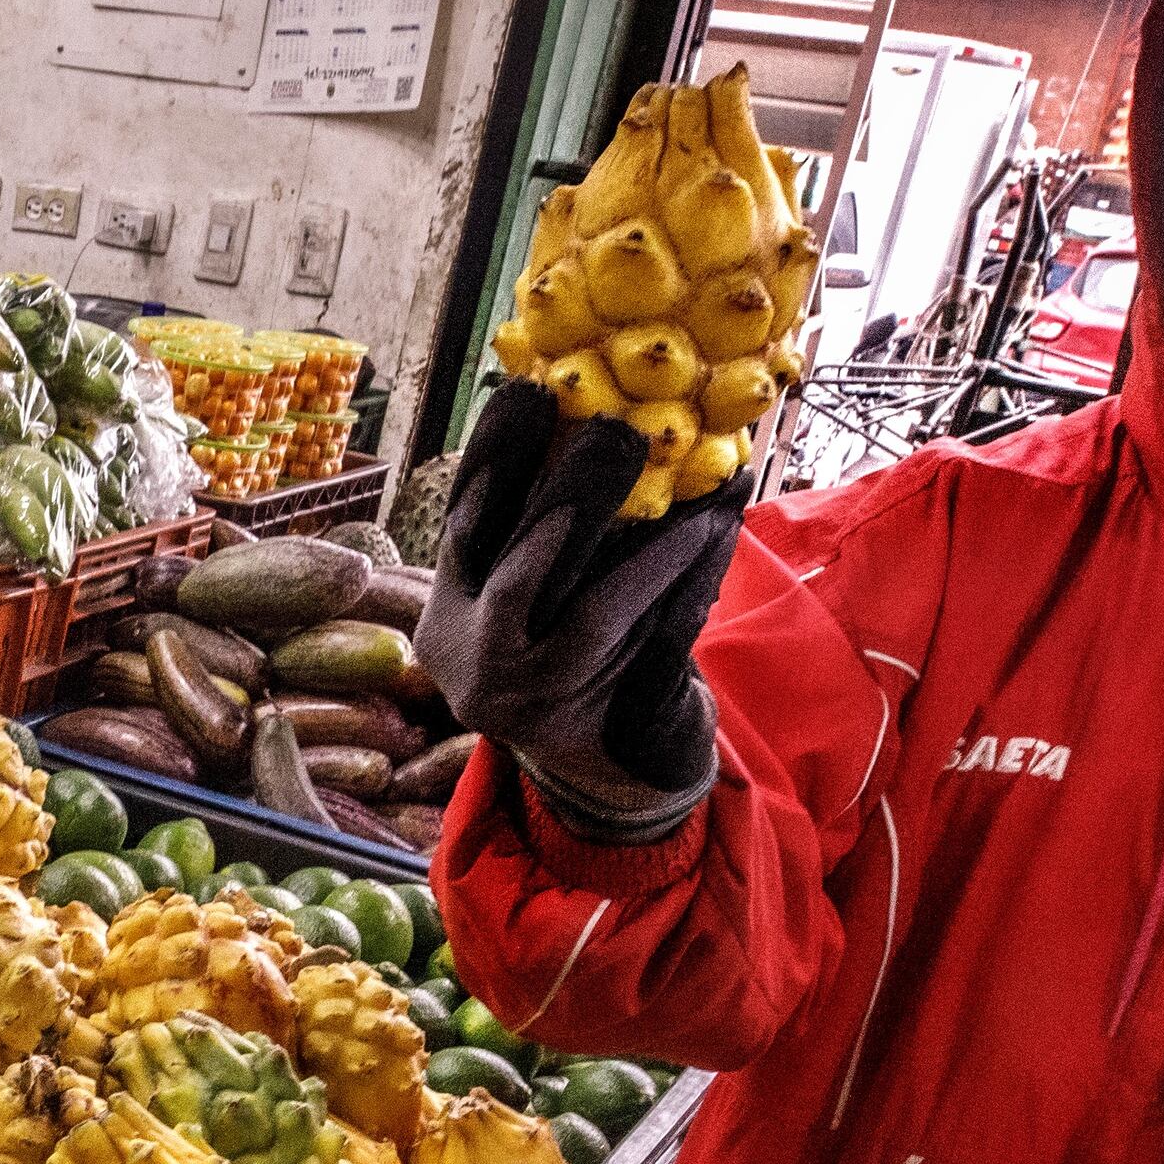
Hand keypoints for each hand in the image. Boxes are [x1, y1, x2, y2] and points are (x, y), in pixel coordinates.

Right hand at [413, 380, 752, 843]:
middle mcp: (475, 662)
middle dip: (568, 491)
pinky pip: (647, 644)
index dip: (497, 455)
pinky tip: (714, 535)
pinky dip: (682, 584)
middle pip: (517, 567)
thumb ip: (546, 527)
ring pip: (589, 613)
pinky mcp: (599, 727)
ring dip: (643, 541)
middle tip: (616, 429)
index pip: (466, 524)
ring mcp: (532, 702)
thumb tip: (586, 413)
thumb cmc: (582, 658)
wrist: (611, 772)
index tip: (531, 390)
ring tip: (688, 484)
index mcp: (448, 619)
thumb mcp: (543, 596)